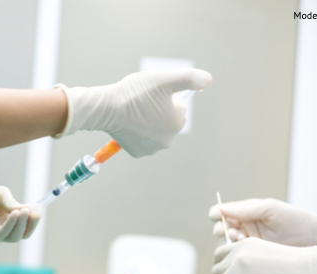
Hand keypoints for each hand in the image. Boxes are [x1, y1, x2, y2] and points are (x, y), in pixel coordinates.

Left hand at [0, 173, 41, 242]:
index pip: (26, 226)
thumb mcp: (1, 195)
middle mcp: (4, 229)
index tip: (39, 210)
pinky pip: (2, 235)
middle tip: (34, 212)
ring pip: (14, 236)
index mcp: (10, 220)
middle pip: (23, 234)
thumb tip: (27, 210)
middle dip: (31, 224)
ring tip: (23, 211)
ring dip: (21, 224)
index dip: (34, 220)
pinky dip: (10, 226)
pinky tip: (15, 214)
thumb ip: (13, 203)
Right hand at [54, 69, 211, 157]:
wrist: (107, 109)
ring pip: (154, 131)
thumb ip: (190, 78)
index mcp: (178, 122)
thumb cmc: (136, 92)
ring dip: (148, 123)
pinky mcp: (138, 153)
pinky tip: (129, 124)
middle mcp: (169, 140)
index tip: (151, 95)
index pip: (177, 107)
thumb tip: (209, 80)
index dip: (164, 97)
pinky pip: (142, 141)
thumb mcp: (165, 78)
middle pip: (166, 121)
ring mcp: (152, 149)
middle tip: (141, 103)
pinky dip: (137, 133)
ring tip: (134, 113)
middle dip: (157, 112)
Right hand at [209, 198, 316, 246]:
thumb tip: (222, 209)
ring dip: (229, 241)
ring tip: (239, 239)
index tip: (215, 216)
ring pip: (228, 242)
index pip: (225, 212)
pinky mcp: (254, 256)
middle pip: (223, 227)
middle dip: (221, 229)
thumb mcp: (270, 209)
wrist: (314, 240)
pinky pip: (238, 255)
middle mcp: (245, 227)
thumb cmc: (295, 220)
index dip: (217, 213)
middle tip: (224, 232)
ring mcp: (249, 242)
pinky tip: (244, 250)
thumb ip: (246, 209)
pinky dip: (236, 253)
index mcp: (247, 212)